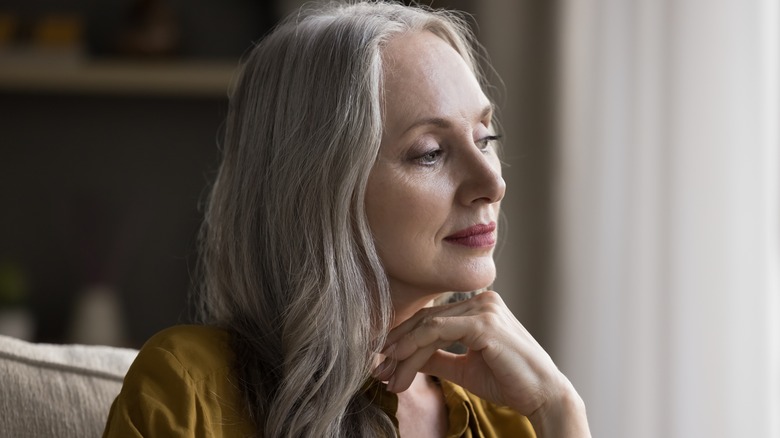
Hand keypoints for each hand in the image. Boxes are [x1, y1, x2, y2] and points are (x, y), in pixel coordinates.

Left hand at [373, 291, 590, 436]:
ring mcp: (484, 308)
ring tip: (387, 374)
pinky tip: (401, 362)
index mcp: (480, 306)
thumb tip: (405, 358)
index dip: (404, 337)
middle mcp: (482, 300)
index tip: (383, 360)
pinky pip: (438, 331)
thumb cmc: (508, 381)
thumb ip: (437, 358)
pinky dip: (416, 346)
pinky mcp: (484, 323)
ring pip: (428, 325)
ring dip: (403, 352)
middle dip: (398, 345)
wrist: (543, 395)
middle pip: (426, 318)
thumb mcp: (463, 368)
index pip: (431, 317)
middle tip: (377, 368)